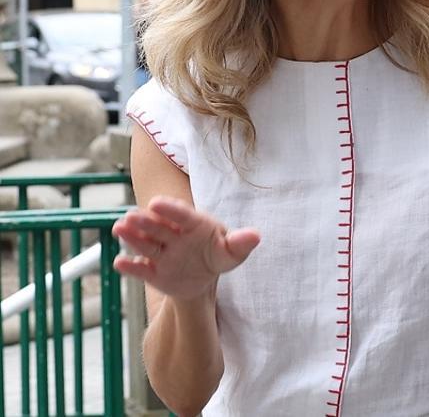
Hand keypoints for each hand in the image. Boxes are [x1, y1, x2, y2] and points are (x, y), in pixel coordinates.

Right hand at [112, 197, 259, 300]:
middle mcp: (172, 235)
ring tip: (120, 229)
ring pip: (144, 243)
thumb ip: (240, 243)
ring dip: (131, 237)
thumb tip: (256, 236)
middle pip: (158, 227)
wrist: (202, 279)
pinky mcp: (151, 271)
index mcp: (193, 224)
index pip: (181, 214)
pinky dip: (130, 267)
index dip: (170, 209)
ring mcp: (160, 252)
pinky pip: (140, 268)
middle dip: (144, 222)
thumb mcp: (231, 252)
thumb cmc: (218, 255)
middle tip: (130, 217)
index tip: (156, 203)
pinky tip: (119, 263)